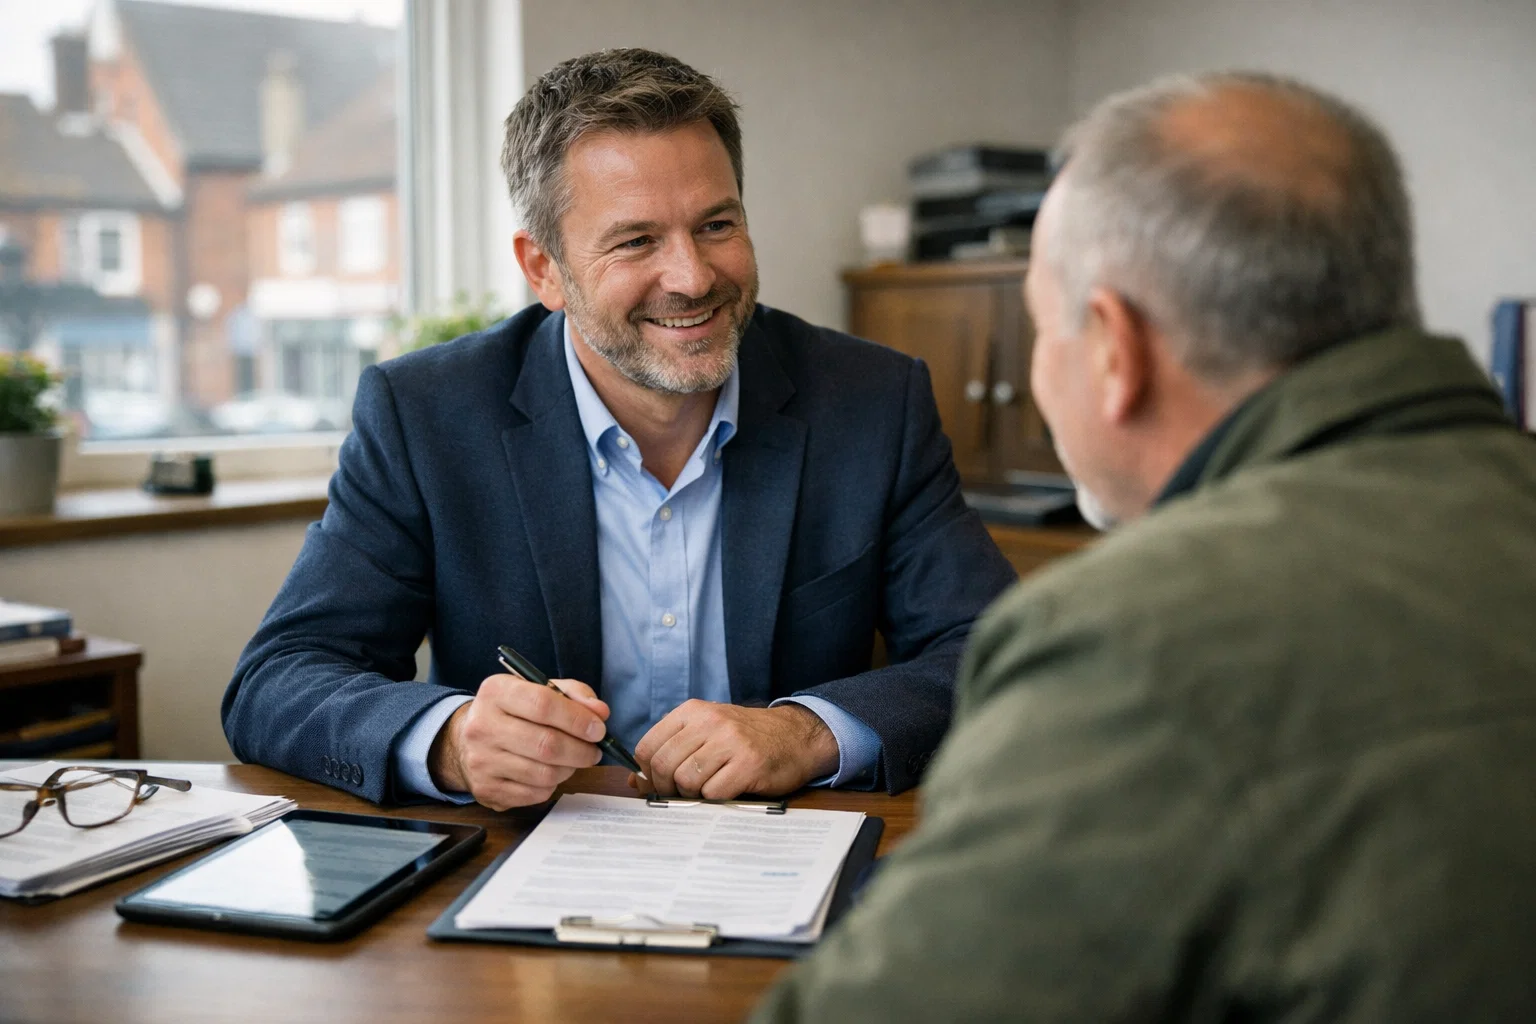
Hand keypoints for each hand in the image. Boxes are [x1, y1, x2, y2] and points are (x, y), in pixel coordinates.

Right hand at [428, 675, 608, 809]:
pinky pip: (535, 793)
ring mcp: (481, 761)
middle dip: (581, 750)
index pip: (543, 704)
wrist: (467, 739)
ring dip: (570, 768)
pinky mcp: (486, 789)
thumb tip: (600, 713)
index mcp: (496, 692)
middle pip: (546, 744)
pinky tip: (551, 772)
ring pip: (544, 773)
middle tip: (594, 750)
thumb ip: (573, 695)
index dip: (577, 719)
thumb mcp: (538, 689)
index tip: (598, 729)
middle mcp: (482, 726)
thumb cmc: (513, 712)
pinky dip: (553, 785)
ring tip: (574, 760)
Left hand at [632, 701, 839, 798]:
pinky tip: (727, 791)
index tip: (660, 784)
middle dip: (667, 789)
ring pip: (686, 780)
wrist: (796, 736)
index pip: (648, 747)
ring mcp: (730, 741)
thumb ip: (671, 752)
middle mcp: (709, 722)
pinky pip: (713, 792)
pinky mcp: (749, 763)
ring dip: (692, 795)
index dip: (648, 773)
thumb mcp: (706, 734)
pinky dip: (714, 800)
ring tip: (707, 791)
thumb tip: (634, 780)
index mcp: (692, 711)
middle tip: (682, 795)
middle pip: (665, 766)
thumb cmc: (746, 739)